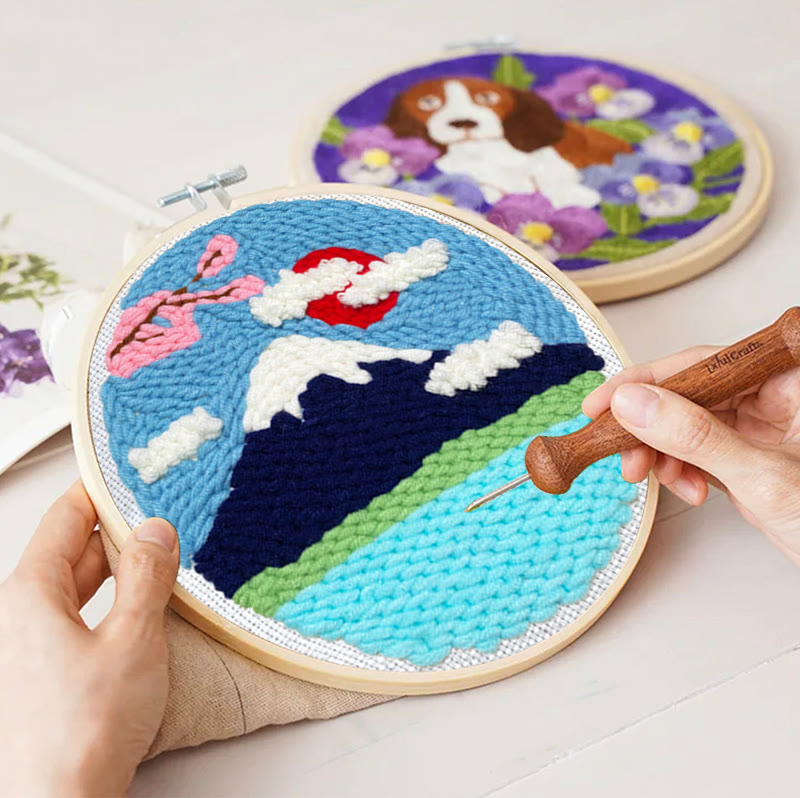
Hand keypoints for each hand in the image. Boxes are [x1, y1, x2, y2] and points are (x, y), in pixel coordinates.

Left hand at [0, 482, 178, 796]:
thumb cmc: (83, 731)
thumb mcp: (132, 637)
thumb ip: (146, 576)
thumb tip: (154, 531)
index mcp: (30, 594)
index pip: (65, 518)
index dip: (98, 490)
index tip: (128, 472)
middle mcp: (21, 614)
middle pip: (70, 550)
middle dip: (116, 530)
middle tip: (160, 515)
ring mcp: (30, 645)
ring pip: (76, 585)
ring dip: (117, 567)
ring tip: (159, 557)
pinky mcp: (46, 671)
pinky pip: (78, 616)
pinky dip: (111, 599)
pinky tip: (140, 605)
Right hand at [583, 346, 799, 565]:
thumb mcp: (762, 477)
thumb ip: (695, 437)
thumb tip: (636, 404)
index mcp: (788, 381)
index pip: (703, 363)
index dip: (647, 380)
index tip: (605, 400)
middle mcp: (771, 396)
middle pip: (686, 393)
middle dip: (649, 427)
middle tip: (620, 447)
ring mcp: (756, 427)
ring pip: (682, 424)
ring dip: (661, 453)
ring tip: (656, 476)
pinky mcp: (743, 454)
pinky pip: (693, 450)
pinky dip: (679, 470)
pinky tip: (689, 487)